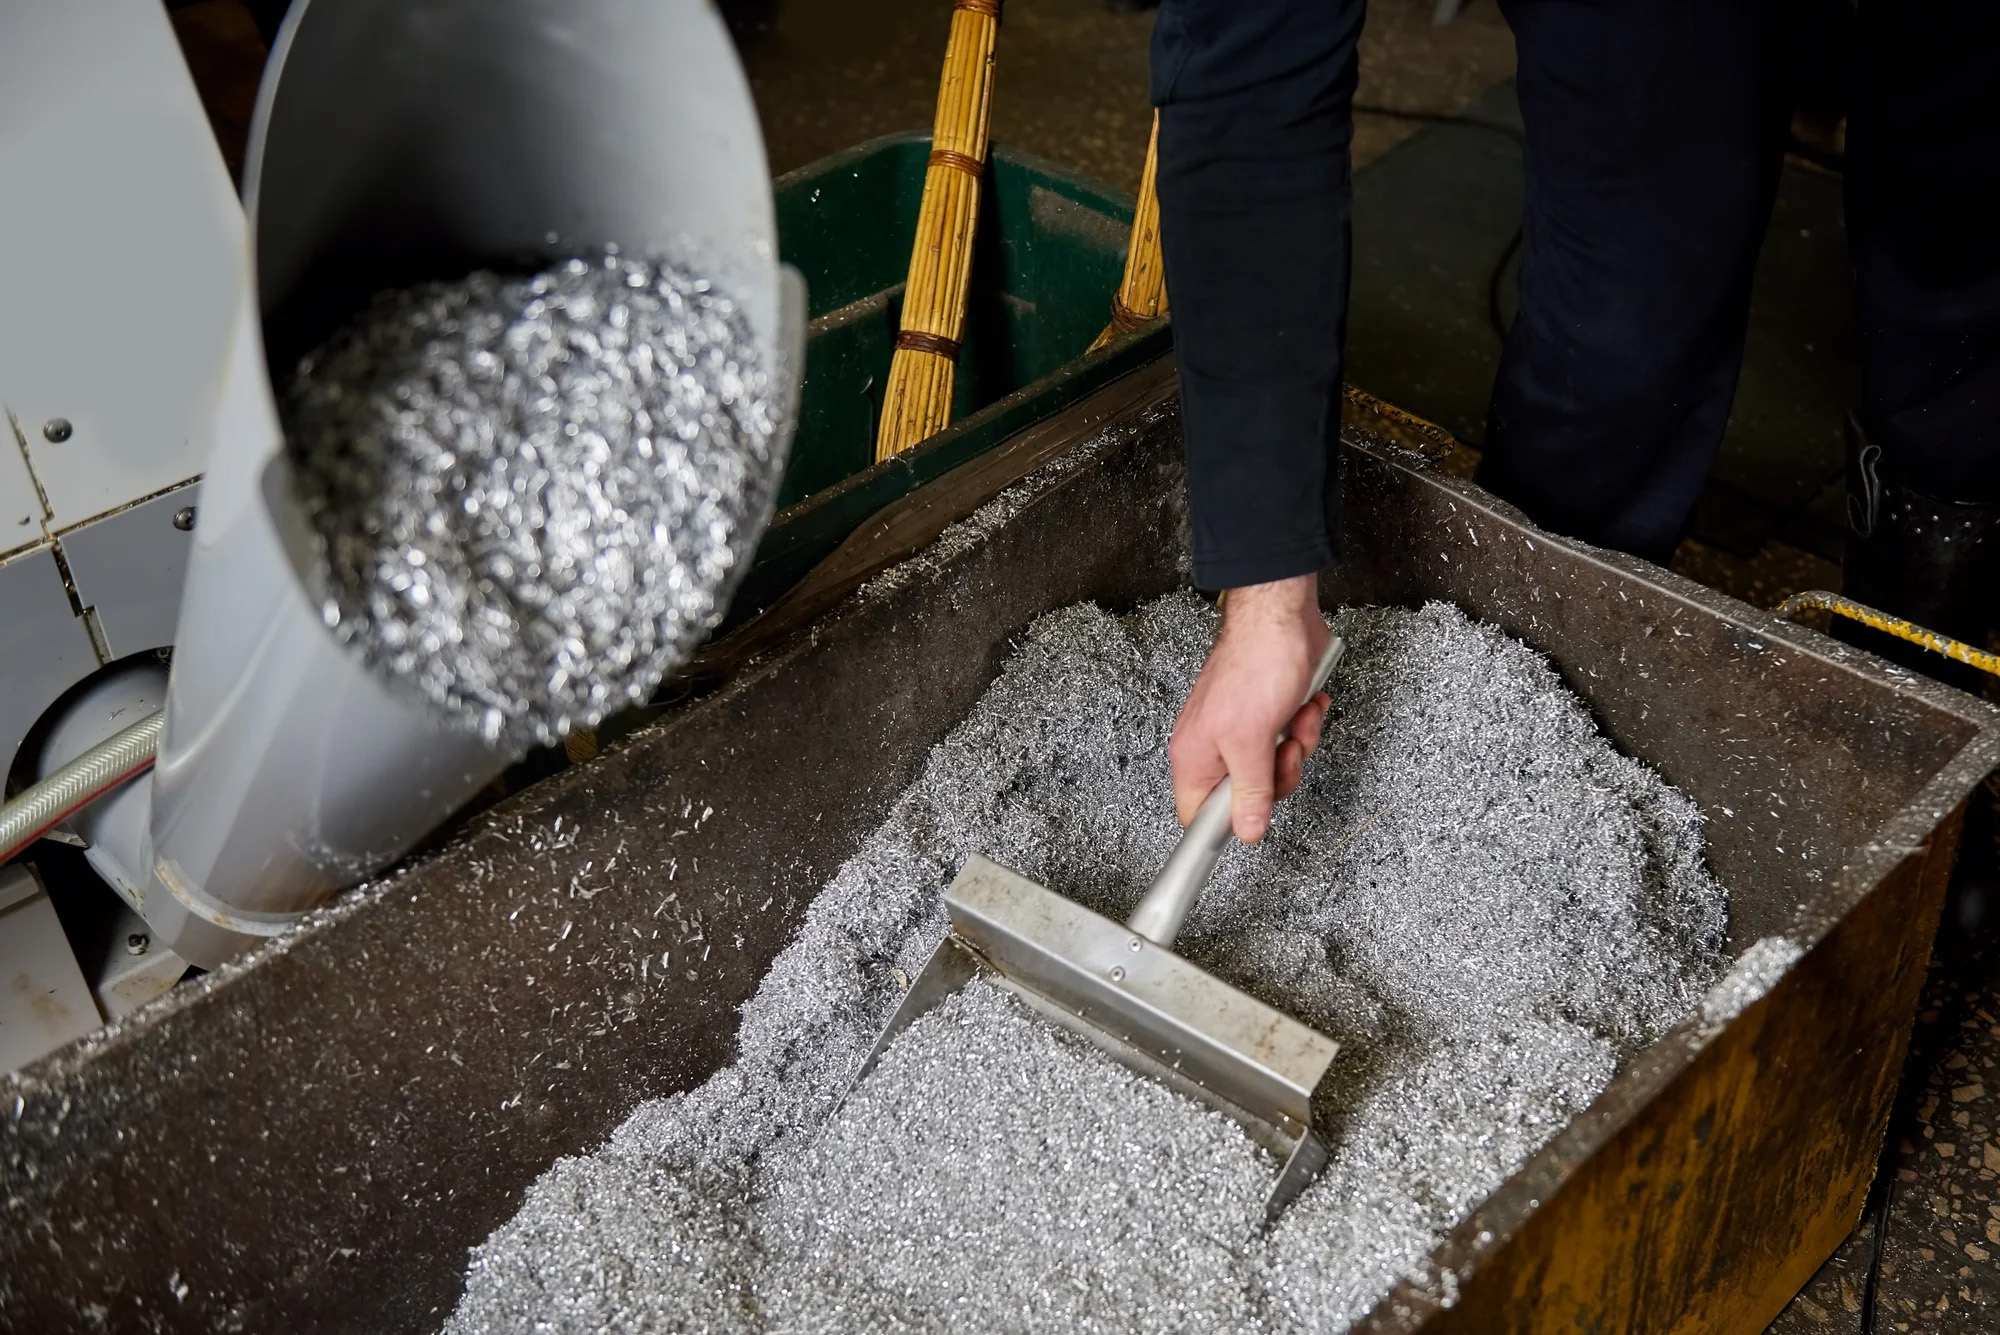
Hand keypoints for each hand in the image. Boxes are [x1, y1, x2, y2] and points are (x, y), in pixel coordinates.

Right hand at [1168, 575, 1331, 843]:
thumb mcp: (1252, 742)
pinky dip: (1303, 724)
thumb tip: (1247, 831)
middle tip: (1282, 750)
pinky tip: (1304, 705)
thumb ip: (1250, 792)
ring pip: (1275, 767)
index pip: (1198, 815)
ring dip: (1297, 744)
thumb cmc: (1256, 663)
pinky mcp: (1268, 714)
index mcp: (1195, 756)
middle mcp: (1214, 745)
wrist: (1282, 617)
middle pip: (1247, 796)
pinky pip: (1289, 741)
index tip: (1249, 828)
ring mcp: (1242, 729)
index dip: (1223, 827)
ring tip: (1295, 718)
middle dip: (1278, 774)